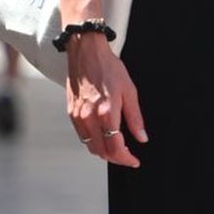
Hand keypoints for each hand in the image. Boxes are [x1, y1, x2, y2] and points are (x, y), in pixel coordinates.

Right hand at [66, 34, 147, 169]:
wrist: (86, 53)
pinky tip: (101, 137)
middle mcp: (90, 117)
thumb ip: (135, 118)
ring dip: (104, 152)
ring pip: (90, 146)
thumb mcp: (129, 91)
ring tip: (116, 149)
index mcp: (107, 112)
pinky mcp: (71, 113)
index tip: (134, 160)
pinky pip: (82, 136)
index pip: (116, 147)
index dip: (126, 159)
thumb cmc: (108, 68)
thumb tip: (142, 137)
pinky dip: (93, 142)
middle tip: (127, 157)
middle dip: (116, 159)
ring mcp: (78, 116)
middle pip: (102, 151)